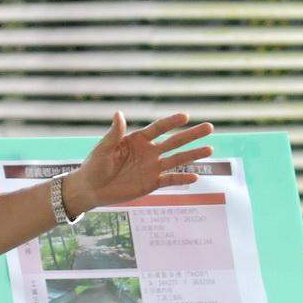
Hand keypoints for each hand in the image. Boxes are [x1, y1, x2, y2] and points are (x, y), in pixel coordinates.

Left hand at [66, 112, 214, 214]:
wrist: (92, 189)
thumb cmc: (95, 165)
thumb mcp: (103, 148)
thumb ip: (114, 133)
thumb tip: (119, 113)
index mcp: (138, 139)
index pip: (158, 128)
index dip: (171, 122)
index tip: (185, 116)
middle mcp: (149, 151)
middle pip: (174, 141)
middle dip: (191, 135)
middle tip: (209, 128)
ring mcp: (152, 168)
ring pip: (177, 159)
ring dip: (193, 155)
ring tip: (210, 149)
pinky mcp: (152, 183)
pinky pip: (170, 180)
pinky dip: (182, 179)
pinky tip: (195, 176)